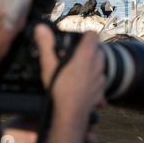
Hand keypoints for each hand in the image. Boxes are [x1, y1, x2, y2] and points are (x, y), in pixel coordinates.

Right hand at [33, 23, 106, 142]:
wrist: (70, 114)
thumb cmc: (60, 89)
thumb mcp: (48, 65)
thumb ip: (46, 44)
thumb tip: (41, 28)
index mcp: (87, 54)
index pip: (93, 34)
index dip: (85, 34)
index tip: (77, 39)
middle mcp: (98, 64)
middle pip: (98, 48)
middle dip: (88, 49)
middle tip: (74, 55)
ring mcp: (101, 77)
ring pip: (100, 64)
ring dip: (92, 64)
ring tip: (77, 70)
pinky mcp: (101, 89)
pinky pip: (99, 79)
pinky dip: (93, 79)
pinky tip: (82, 84)